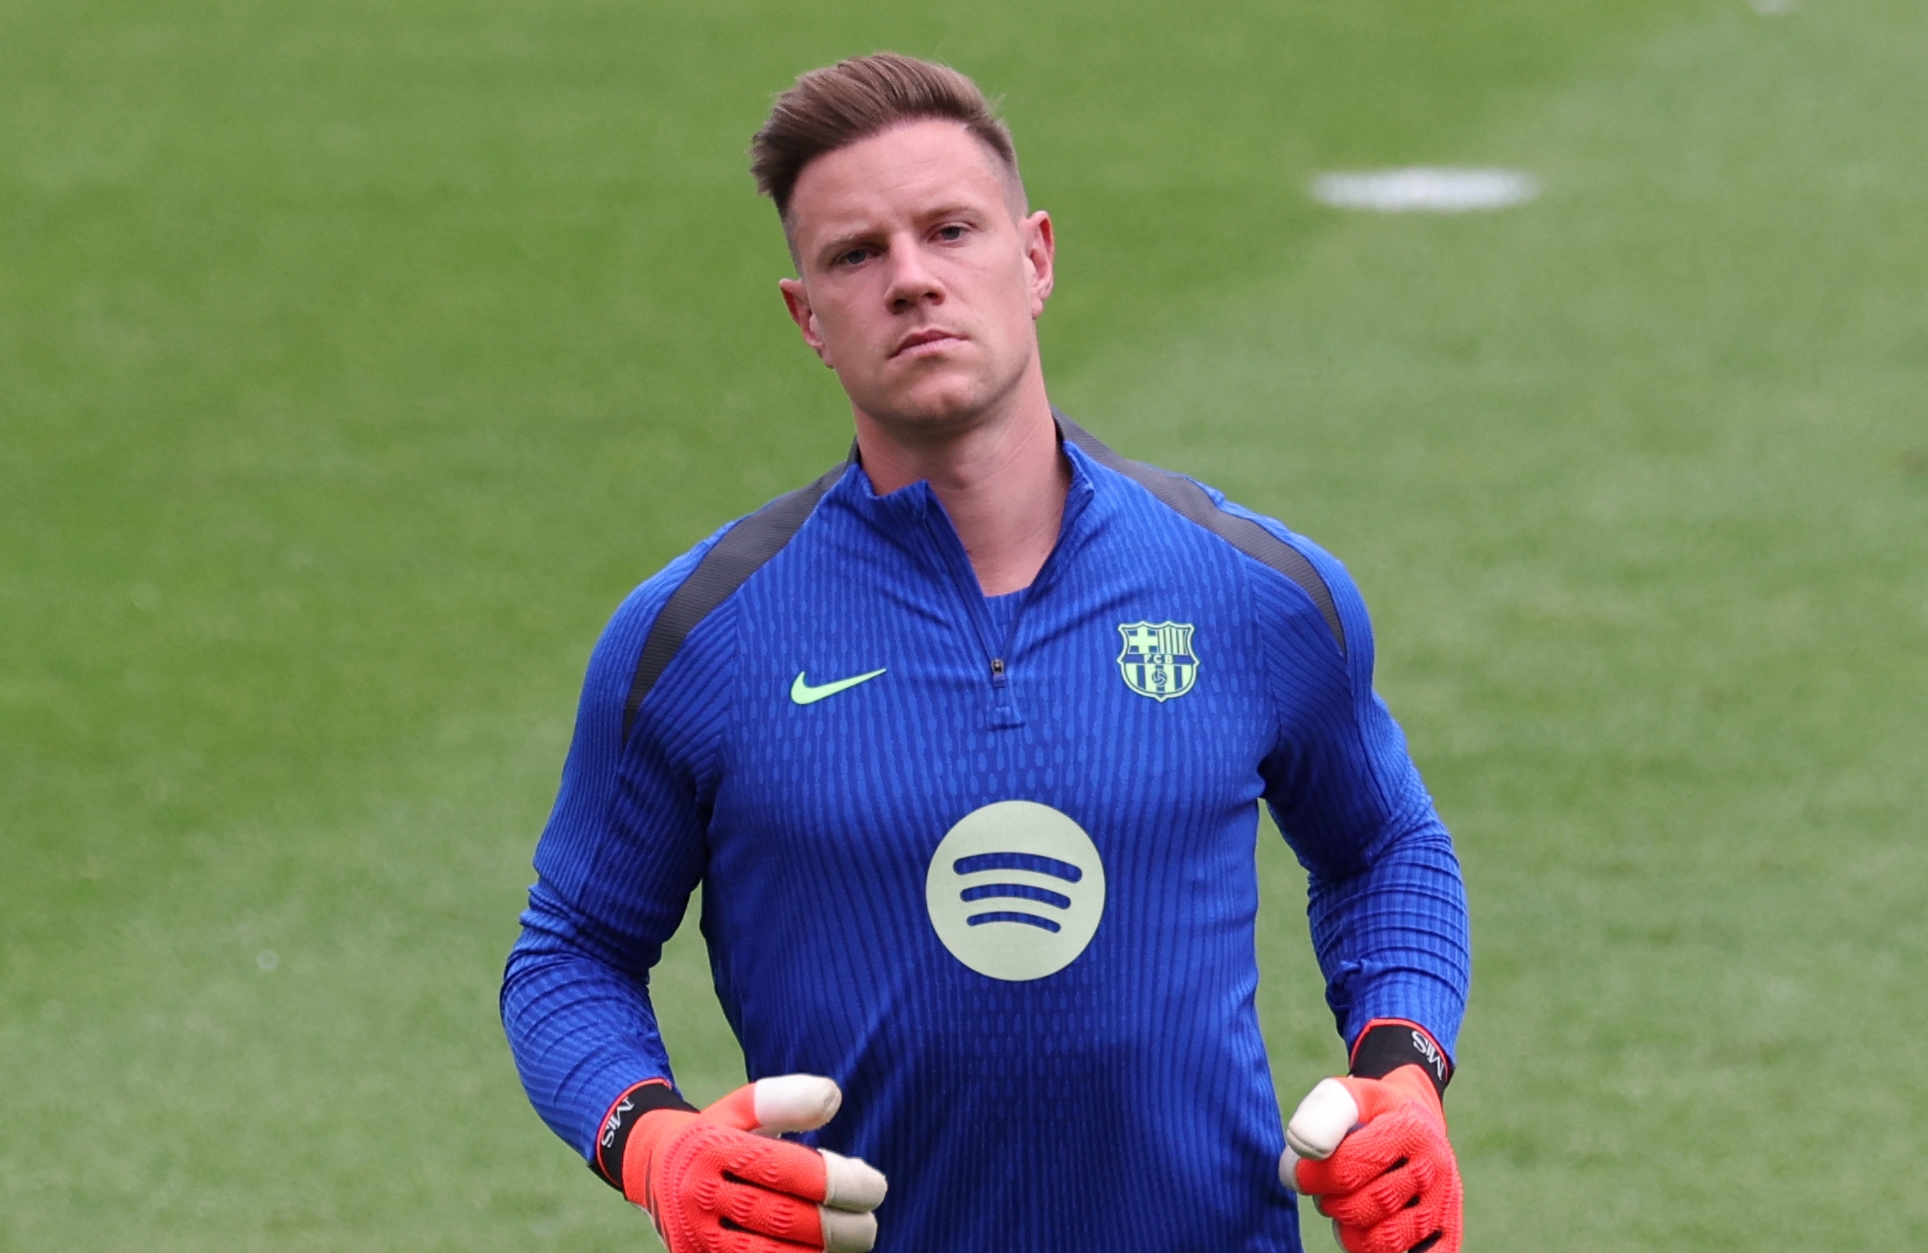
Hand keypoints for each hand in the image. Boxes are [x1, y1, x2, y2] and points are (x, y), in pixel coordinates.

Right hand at [624, 1075, 887, 1252]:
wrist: (654, 1170)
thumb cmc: (719, 1134)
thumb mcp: (743, 1108)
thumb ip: (784, 1099)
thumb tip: (832, 1097)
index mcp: (712, 1147)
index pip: (785, 1169)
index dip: (836, 1182)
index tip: (874, 1187)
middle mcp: (698, 1195)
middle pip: (780, 1219)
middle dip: (836, 1226)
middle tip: (869, 1225)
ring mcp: (694, 1237)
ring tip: (853, 1241)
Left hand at [1280, 1065, 1461, 1252]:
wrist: (1420, 1123)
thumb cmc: (1374, 1113)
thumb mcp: (1350, 1095)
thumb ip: (1324, 1113)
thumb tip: (1305, 1148)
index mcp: (1410, 1131)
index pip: (1348, 1170)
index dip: (1310, 1177)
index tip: (1296, 1174)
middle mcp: (1434, 1169)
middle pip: (1365, 1207)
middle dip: (1331, 1203)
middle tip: (1325, 1192)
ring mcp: (1443, 1203)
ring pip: (1387, 1240)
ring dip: (1352, 1232)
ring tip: (1346, 1209)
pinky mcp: (1449, 1229)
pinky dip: (1386, 1252)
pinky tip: (1371, 1233)